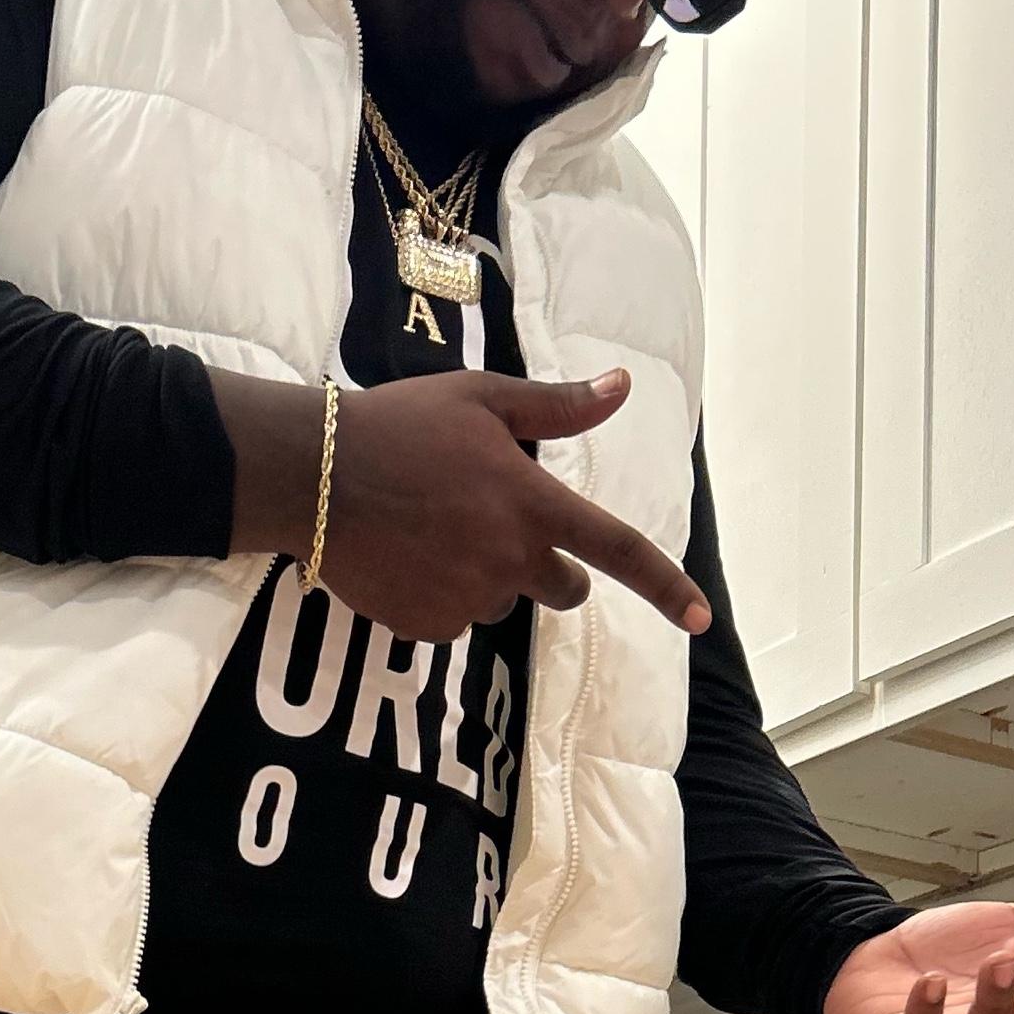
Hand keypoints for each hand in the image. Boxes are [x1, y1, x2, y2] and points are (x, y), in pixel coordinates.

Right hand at [213, 365, 709, 643]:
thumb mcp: (482, 399)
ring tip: (429, 530)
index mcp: (533, 504)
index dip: (666, 587)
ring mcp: (467, 599)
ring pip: (498, 600)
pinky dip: (437, 596)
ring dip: (482, 575)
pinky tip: (403, 557)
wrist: (312, 476)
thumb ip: (557, 406)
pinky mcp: (425, 627)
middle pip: (564, 590)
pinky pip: (450, 620)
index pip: (618, 550)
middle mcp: (510, 561)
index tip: (702, 619)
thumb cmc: (399, 425)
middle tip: (497, 527)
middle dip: (549, 569)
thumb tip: (623, 387)